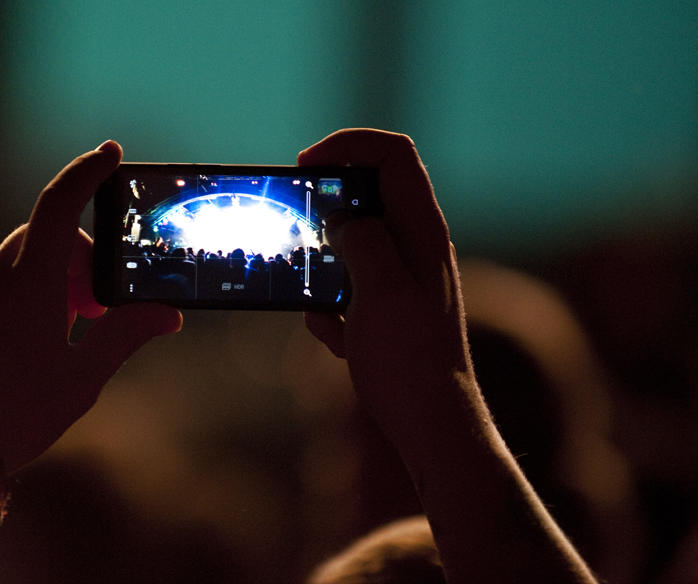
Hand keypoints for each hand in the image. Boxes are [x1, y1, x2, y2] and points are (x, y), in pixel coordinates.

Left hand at [0, 141, 182, 474]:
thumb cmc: (15, 417)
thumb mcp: (82, 380)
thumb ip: (125, 336)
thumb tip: (167, 315)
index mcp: (28, 286)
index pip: (59, 207)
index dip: (87, 173)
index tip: (111, 154)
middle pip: (47, 237)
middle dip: (83, 260)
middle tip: (99, 310)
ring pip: (22, 260)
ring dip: (56, 280)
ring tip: (70, 333)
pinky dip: (29, 293)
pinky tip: (37, 342)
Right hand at [299, 130, 597, 583]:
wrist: (432, 426)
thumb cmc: (410, 361)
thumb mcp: (380, 292)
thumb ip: (361, 240)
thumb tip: (342, 216)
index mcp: (422, 232)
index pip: (393, 155)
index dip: (348, 145)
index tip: (306, 165)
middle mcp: (418, 247)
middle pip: (371, 193)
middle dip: (328, 203)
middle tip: (296, 223)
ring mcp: (405, 279)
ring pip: (356, 242)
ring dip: (325, 257)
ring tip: (308, 286)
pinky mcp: (390, 311)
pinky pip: (351, 285)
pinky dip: (332, 299)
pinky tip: (328, 331)